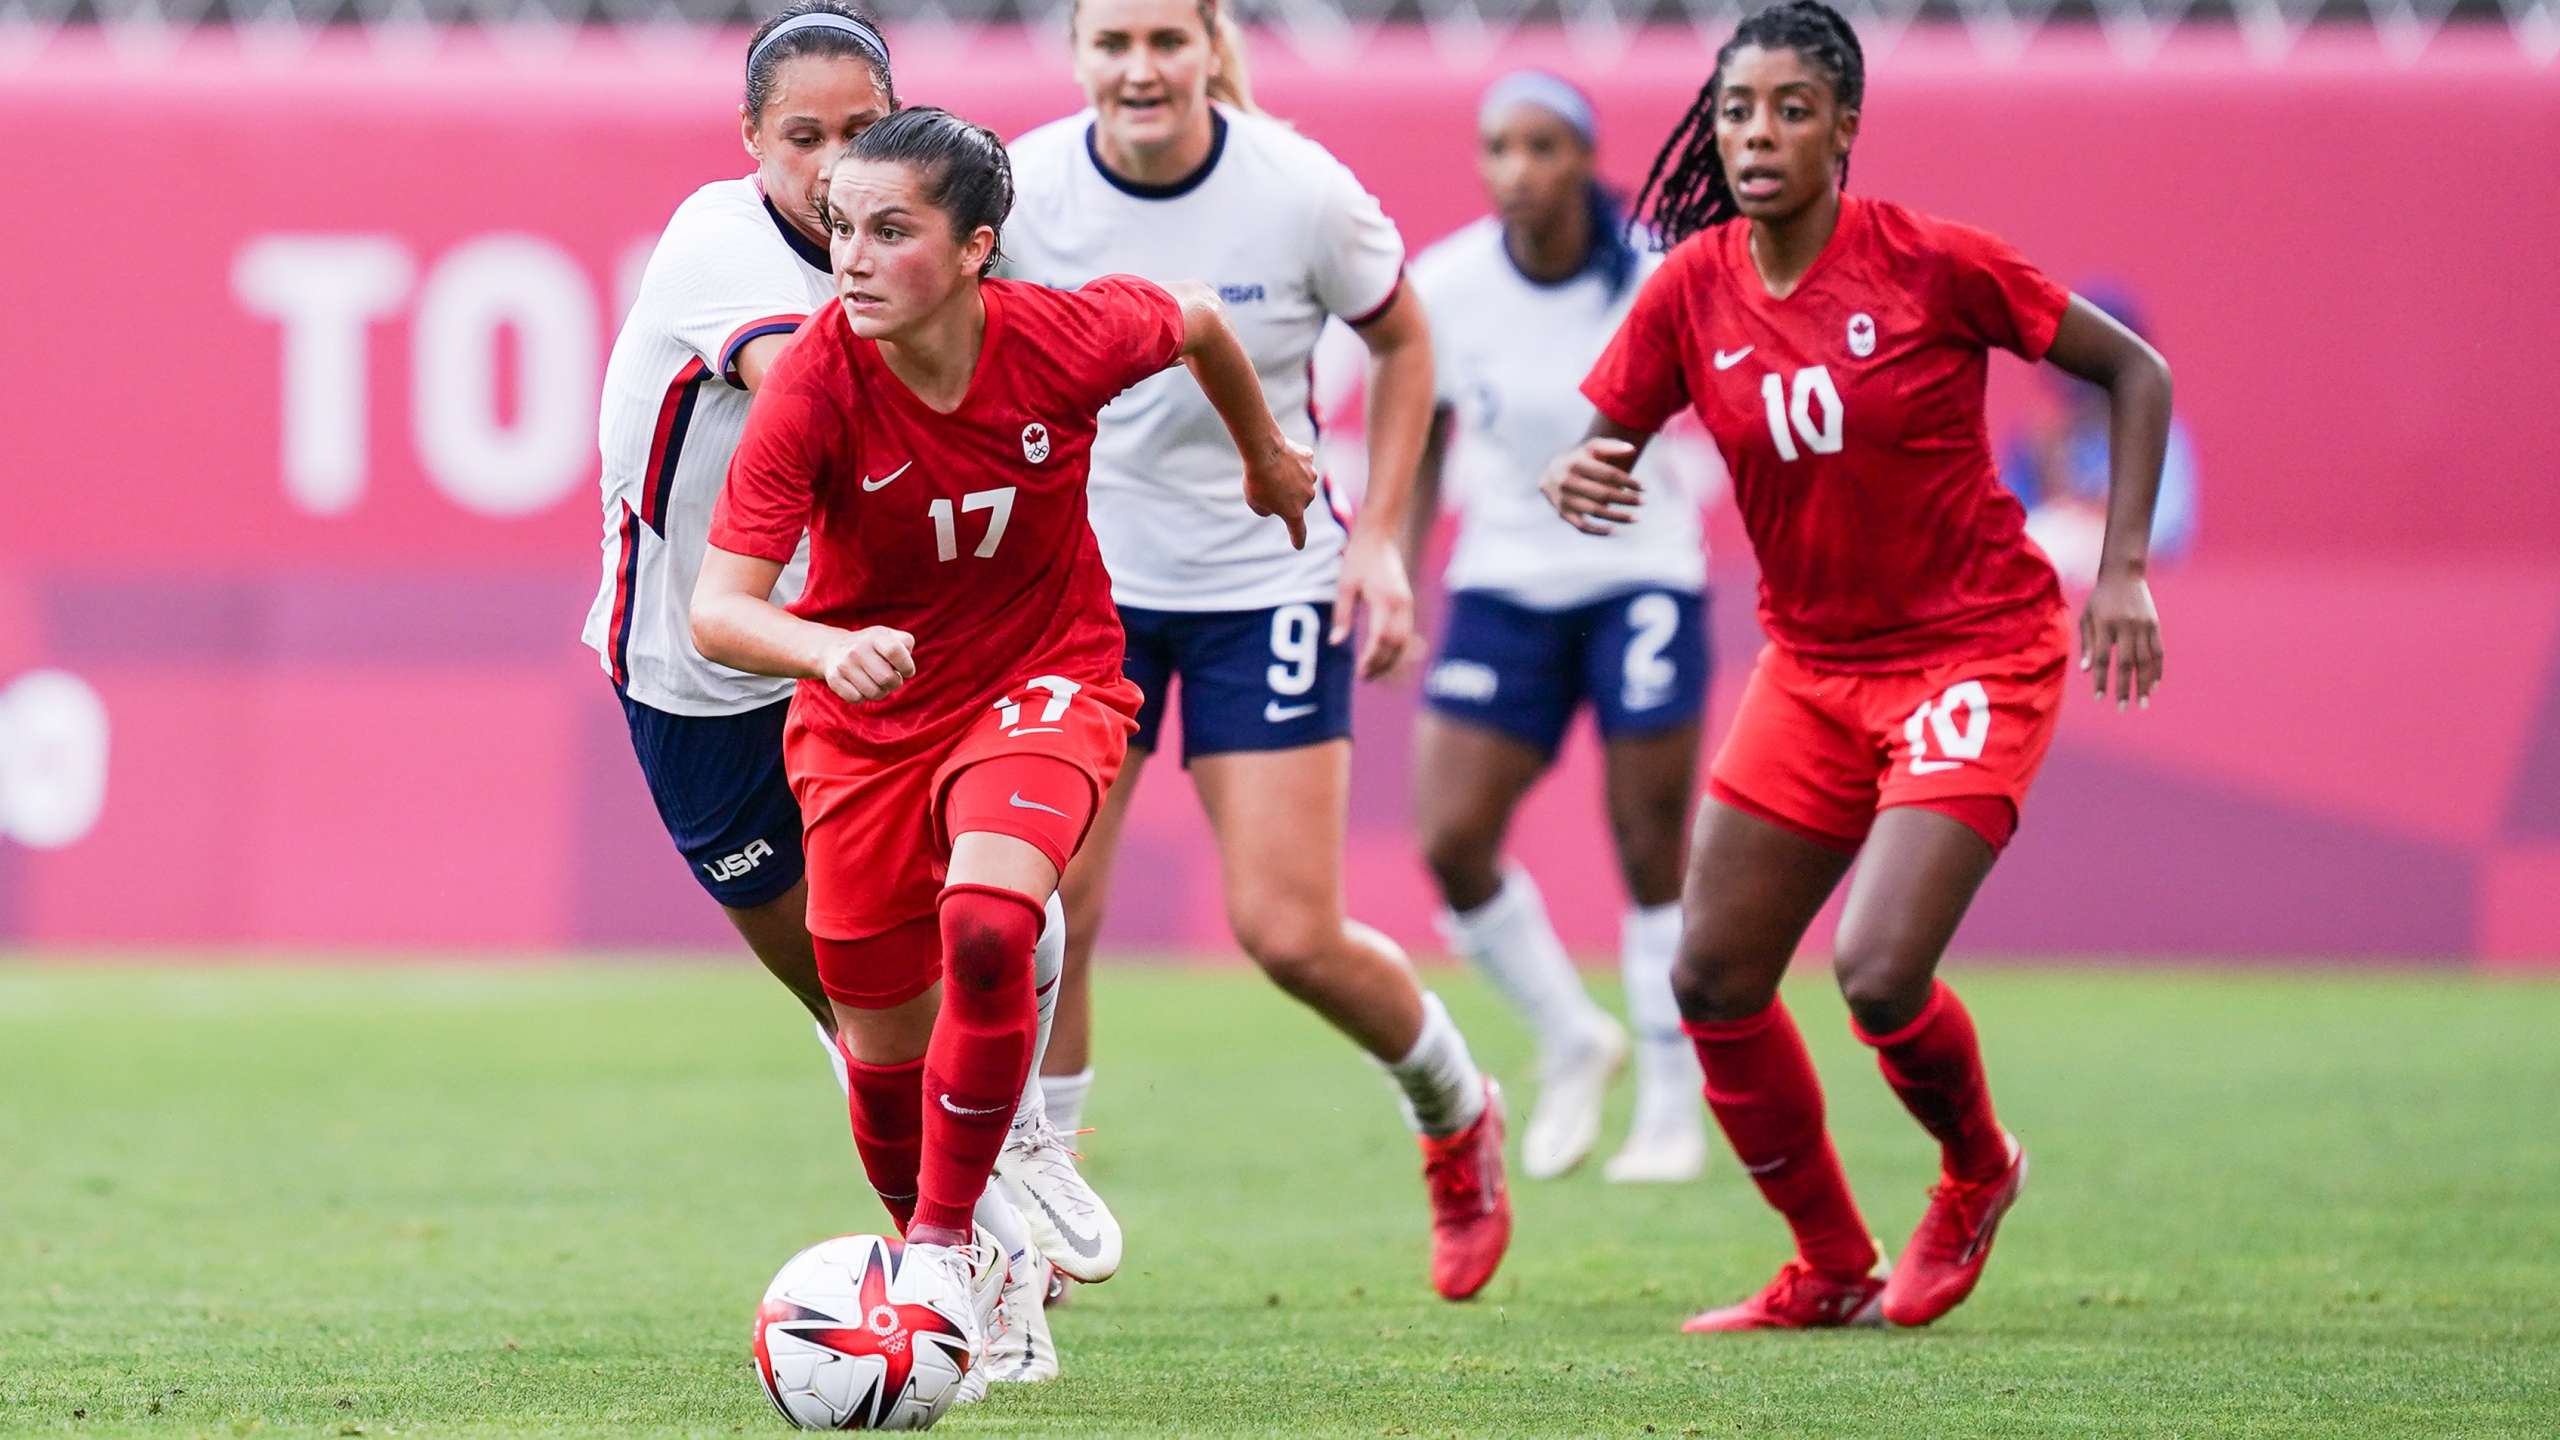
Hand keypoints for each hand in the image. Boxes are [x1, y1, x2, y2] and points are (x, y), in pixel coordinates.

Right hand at [820, 626, 916, 702]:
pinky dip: (863, 697)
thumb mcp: (889, 637)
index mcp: (875, 637)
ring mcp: (844, 665)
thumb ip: (905, 642)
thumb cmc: (872, 646)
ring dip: (881, 692)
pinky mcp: (834, 679)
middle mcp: (857, 649)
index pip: (894, 651)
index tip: (907, 671)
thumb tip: (906, 660)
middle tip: (892, 679)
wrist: (833, 648)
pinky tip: (862, 687)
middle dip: (895, 683)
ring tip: (878, 683)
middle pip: (887, 678)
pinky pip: (857, 699)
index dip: (907, 666)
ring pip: (874, 692)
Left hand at [1242, 436, 1318, 551]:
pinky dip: (1294, 459)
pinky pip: (1302, 461)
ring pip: (1302, 479)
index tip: (1298, 545)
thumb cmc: (1257, 479)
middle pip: (1298, 500)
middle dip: (1287, 496)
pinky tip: (1282, 454)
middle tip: (1268, 485)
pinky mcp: (1308, 458)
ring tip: (1273, 468)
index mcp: (1294, 512)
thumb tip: (1273, 506)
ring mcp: (1311, 476)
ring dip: (1291, 477)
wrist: (1264, 450)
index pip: (1299, 531)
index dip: (1298, 539)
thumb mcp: (1254, 501)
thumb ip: (1265, 509)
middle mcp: (1307, 496)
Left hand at [1332, 533, 1414, 680]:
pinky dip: (1396, 648)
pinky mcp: (1407, 603)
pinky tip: (1382, 655)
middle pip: (1396, 645)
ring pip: (1404, 641)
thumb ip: (1342, 616)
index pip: (1381, 640)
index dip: (1371, 659)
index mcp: (1386, 601)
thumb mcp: (1345, 586)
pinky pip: (1406, 632)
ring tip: (1372, 670)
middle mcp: (1401, 605)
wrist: (1379, 536)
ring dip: (1390, 659)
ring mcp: (1407, 604)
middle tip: (1364, 677)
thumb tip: (1336, 643)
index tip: (1359, 672)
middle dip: (1382, 664)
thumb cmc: (1358, 559)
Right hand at [1540, 438, 1642, 534]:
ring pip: (1595, 511)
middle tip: (1643, 501)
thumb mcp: (1592, 447)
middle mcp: (1567, 481)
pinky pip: (1582, 526)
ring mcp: (1563, 499)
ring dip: (1617, 516)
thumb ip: (1612, 446)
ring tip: (1636, 518)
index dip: (1628, 481)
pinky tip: (1614, 530)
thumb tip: (1632, 449)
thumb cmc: (1580, 458)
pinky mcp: (1562, 513)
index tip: (1643, 487)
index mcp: (1576, 462)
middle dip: (1626, 499)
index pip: (1608, 474)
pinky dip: (1598, 530)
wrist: (1552, 472)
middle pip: (1603, 493)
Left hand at [2079, 568, 2161, 709]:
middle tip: (2123, 708)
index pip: (2103, 659)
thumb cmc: (2099, 600)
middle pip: (2126, 663)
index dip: (2101, 680)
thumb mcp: (2087, 617)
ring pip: (2146, 660)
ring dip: (2144, 684)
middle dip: (2125, 687)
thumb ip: (2088, 644)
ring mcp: (2143, 626)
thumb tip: (2087, 671)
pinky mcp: (2155, 625)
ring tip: (2143, 703)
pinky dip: (2157, 670)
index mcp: (2105, 625)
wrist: (2123, 575)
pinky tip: (2154, 686)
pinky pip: (2158, 651)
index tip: (2099, 698)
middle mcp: (2125, 626)